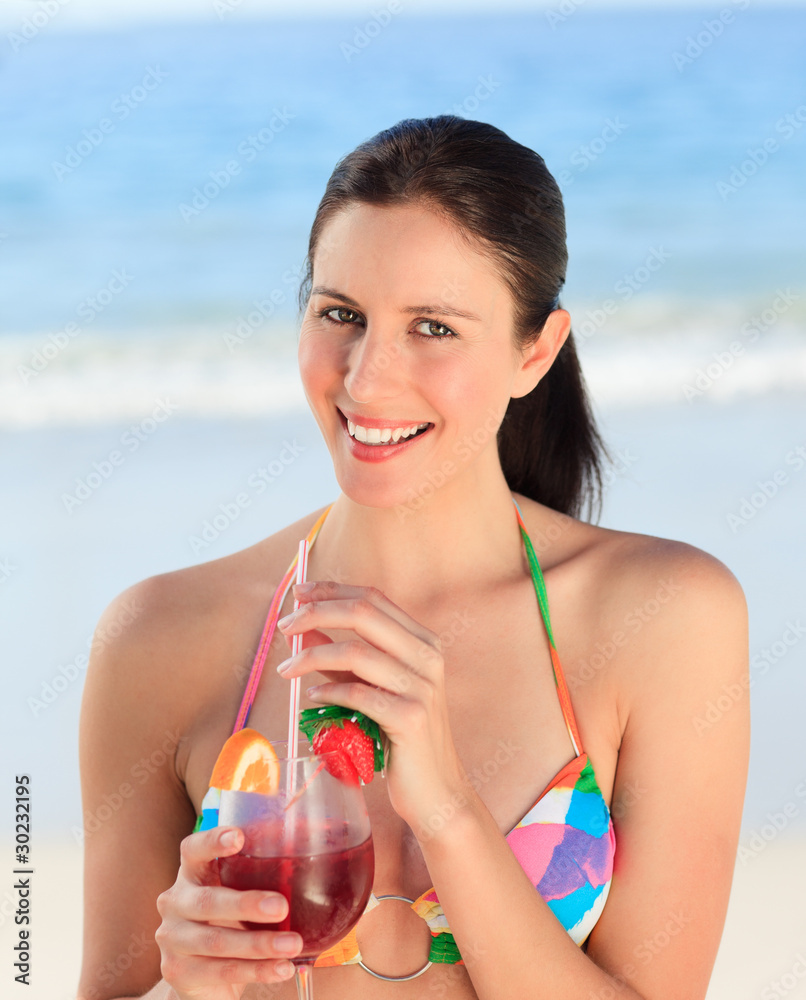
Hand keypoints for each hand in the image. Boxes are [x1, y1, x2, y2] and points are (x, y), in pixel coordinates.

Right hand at [154, 826, 301, 999]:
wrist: (204, 975)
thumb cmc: (231, 920)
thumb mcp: (240, 891)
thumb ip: (262, 874)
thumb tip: (325, 854)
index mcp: (192, 873)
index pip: (193, 849)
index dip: (212, 841)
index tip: (239, 837)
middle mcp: (176, 901)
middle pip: (208, 900)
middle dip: (247, 903)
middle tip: (281, 906)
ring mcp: (173, 939)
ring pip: (217, 941)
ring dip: (259, 944)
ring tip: (294, 944)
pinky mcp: (178, 972)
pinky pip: (222, 971)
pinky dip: (257, 970)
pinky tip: (282, 968)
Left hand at [277, 581, 467, 833]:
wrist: (437, 791)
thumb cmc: (402, 738)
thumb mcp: (374, 688)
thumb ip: (343, 659)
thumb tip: (303, 629)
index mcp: (423, 642)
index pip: (373, 598)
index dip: (332, 590)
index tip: (299, 594)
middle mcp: (427, 657)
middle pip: (363, 613)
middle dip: (317, 613)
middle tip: (285, 626)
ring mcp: (422, 687)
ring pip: (355, 651)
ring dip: (312, 656)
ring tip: (287, 669)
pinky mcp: (410, 719)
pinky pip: (357, 694)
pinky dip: (328, 692)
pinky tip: (313, 698)